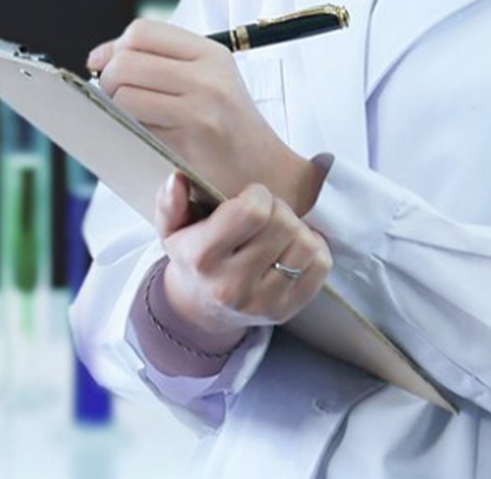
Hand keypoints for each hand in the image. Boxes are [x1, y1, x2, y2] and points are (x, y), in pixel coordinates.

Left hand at [88, 19, 324, 212]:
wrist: (267, 173)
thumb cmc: (228, 127)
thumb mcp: (210, 80)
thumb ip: (163, 62)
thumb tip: (99, 57)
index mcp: (211, 54)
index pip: (142, 31)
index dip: (114, 48)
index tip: (103, 65)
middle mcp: (208, 77)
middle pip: (126, 61)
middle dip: (108, 80)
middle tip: (115, 99)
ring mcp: (199, 110)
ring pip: (124, 94)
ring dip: (114, 108)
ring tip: (132, 119)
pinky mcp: (187, 142)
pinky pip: (134, 126)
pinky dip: (127, 130)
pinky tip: (142, 138)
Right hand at [153, 174, 331, 352]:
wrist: (202, 308)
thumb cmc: (192, 257)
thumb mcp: (171, 228)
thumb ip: (169, 202)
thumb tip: (177, 179)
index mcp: (202, 258)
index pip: (252, 212)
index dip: (257, 194)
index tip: (249, 198)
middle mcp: (232, 285)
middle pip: (282, 224)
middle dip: (278, 209)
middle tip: (265, 214)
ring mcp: (263, 302)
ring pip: (306, 244)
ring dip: (297, 229)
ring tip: (278, 232)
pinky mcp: (287, 310)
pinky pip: (321, 265)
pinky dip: (313, 249)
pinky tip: (291, 248)